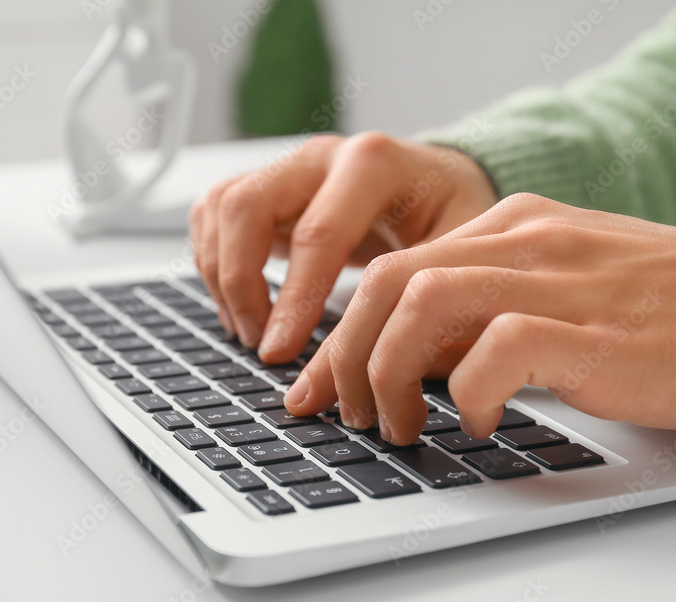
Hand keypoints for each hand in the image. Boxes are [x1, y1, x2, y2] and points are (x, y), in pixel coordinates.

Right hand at [189, 132, 497, 361]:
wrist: (447, 187)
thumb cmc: (456, 222)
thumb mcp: (461, 256)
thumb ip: (425, 301)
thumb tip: (389, 370)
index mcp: (375, 164)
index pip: (317, 233)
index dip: (293, 300)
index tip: (280, 353)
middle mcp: (324, 156)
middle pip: (246, 205)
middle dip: (241, 283)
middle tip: (261, 344)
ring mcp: (291, 167)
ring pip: (220, 206)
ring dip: (221, 274)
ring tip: (250, 331)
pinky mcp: (270, 188)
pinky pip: (215, 213)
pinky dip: (214, 262)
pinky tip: (242, 307)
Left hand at [283, 194, 675, 442]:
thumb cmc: (670, 315)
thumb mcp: (564, 290)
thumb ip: (492, 308)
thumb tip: (416, 363)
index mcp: (514, 226)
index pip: (394, 265)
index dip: (341, 333)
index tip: (318, 387)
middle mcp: (526, 240)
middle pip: (388, 281)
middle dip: (346, 355)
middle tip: (350, 413)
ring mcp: (560, 280)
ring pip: (422, 302)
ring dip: (387, 373)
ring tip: (402, 425)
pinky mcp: (595, 332)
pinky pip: (496, 348)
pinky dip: (465, 392)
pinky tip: (475, 423)